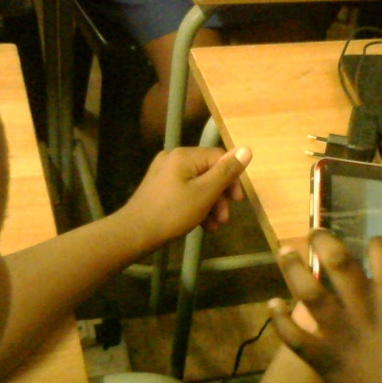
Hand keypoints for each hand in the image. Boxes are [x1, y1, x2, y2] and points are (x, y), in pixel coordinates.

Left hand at [120, 146, 251, 244]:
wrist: (134, 233)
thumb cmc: (172, 213)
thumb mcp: (205, 193)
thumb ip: (226, 172)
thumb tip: (247, 149)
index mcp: (184, 156)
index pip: (219, 157)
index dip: (232, 178)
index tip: (237, 201)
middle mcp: (173, 158)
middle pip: (208, 171)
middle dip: (220, 195)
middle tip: (225, 218)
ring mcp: (164, 174)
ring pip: (197, 184)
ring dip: (210, 204)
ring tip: (216, 225)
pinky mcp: (159, 188)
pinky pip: (185, 192)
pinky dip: (196, 206)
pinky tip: (204, 225)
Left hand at [270, 231, 381, 382]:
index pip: (381, 254)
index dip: (377, 244)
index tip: (375, 247)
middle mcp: (363, 309)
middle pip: (338, 263)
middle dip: (323, 241)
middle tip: (315, 233)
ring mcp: (338, 333)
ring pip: (308, 293)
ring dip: (292, 269)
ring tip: (284, 251)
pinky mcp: (321, 357)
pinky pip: (294, 337)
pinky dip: (279, 321)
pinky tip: (272, 304)